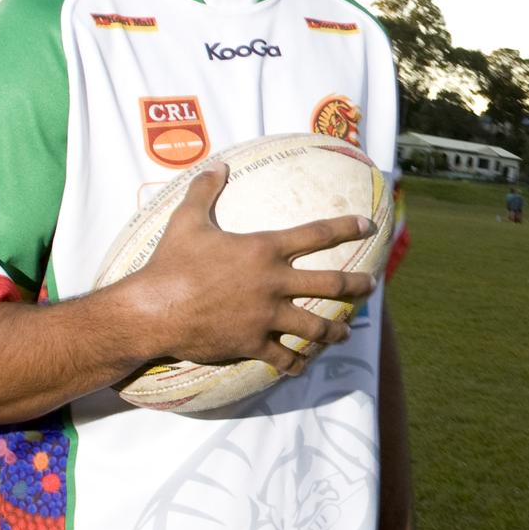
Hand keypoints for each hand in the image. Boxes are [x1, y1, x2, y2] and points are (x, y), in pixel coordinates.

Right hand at [130, 161, 376, 374]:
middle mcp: (273, 282)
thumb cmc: (171, 262)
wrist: (155, 308)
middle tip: (373, 285)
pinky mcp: (252, 343)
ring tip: (346, 331)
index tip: (366, 225)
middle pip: (330, 284)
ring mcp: (266, 316)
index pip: (315, 235)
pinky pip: (284, 357)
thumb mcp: (187, 219)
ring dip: (335, 329)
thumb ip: (205, 190)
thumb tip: (217, 164)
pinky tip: (302, 365)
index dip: (344, 227)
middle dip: (357, 285)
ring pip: (315, 326)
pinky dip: (296, 362)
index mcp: (263, 249)